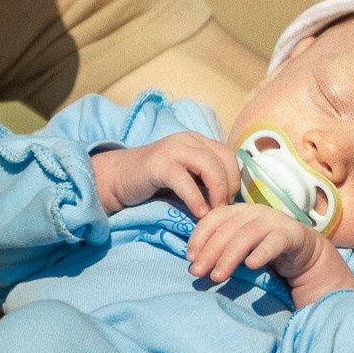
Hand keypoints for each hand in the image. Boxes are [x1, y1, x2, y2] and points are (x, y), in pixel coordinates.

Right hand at [90, 131, 240, 215]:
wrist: (118, 178)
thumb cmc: (155, 183)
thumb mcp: (187, 177)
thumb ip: (206, 180)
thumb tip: (231, 199)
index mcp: (198, 141)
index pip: (229, 155)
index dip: (235, 179)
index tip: (230, 201)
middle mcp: (188, 139)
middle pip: (223, 159)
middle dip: (229, 187)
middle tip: (223, 209)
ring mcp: (173, 149)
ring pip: (209, 166)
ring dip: (217, 192)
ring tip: (213, 212)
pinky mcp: (159, 164)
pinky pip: (184, 180)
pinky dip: (195, 198)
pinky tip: (199, 213)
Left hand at [187, 201, 353, 305]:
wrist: (304, 255)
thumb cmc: (265, 251)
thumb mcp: (240, 247)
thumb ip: (221, 248)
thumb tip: (193, 263)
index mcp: (239, 211)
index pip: (213, 218)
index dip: (199, 237)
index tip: (189, 258)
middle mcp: (255, 212)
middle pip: (227, 229)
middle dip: (209, 251)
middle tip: (197, 272)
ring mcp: (274, 221)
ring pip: (247, 235)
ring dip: (229, 256)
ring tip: (218, 276)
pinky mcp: (291, 234)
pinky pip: (275, 242)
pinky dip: (262, 252)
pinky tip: (251, 265)